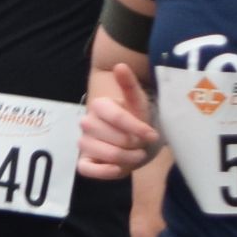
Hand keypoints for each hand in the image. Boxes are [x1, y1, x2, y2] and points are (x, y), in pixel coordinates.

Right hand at [80, 62, 160, 178]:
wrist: (133, 139)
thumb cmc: (135, 118)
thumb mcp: (138, 101)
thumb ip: (129, 84)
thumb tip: (120, 65)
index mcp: (99, 105)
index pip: (118, 117)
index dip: (137, 128)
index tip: (152, 135)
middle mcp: (87, 123)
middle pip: (114, 138)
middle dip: (133, 144)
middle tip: (142, 145)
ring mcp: (84, 143)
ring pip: (104, 154)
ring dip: (125, 158)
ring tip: (136, 156)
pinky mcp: (84, 162)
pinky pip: (87, 169)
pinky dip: (103, 171)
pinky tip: (118, 169)